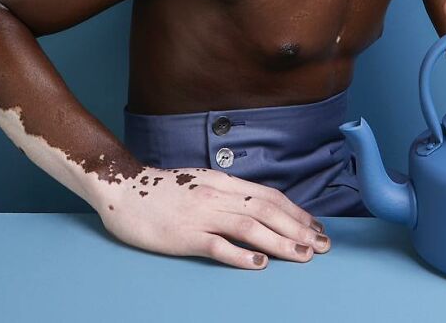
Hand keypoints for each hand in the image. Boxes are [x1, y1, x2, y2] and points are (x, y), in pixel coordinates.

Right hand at [94, 165, 329, 269]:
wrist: (123, 189)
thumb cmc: (162, 190)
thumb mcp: (201, 183)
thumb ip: (227, 192)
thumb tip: (256, 206)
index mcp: (223, 182)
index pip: (269, 196)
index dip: (296, 211)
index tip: (315, 226)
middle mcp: (217, 195)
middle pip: (267, 210)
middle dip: (299, 228)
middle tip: (322, 245)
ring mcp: (201, 215)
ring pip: (250, 226)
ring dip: (281, 241)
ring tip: (303, 255)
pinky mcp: (184, 236)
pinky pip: (217, 245)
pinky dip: (241, 254)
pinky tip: (260, 263)